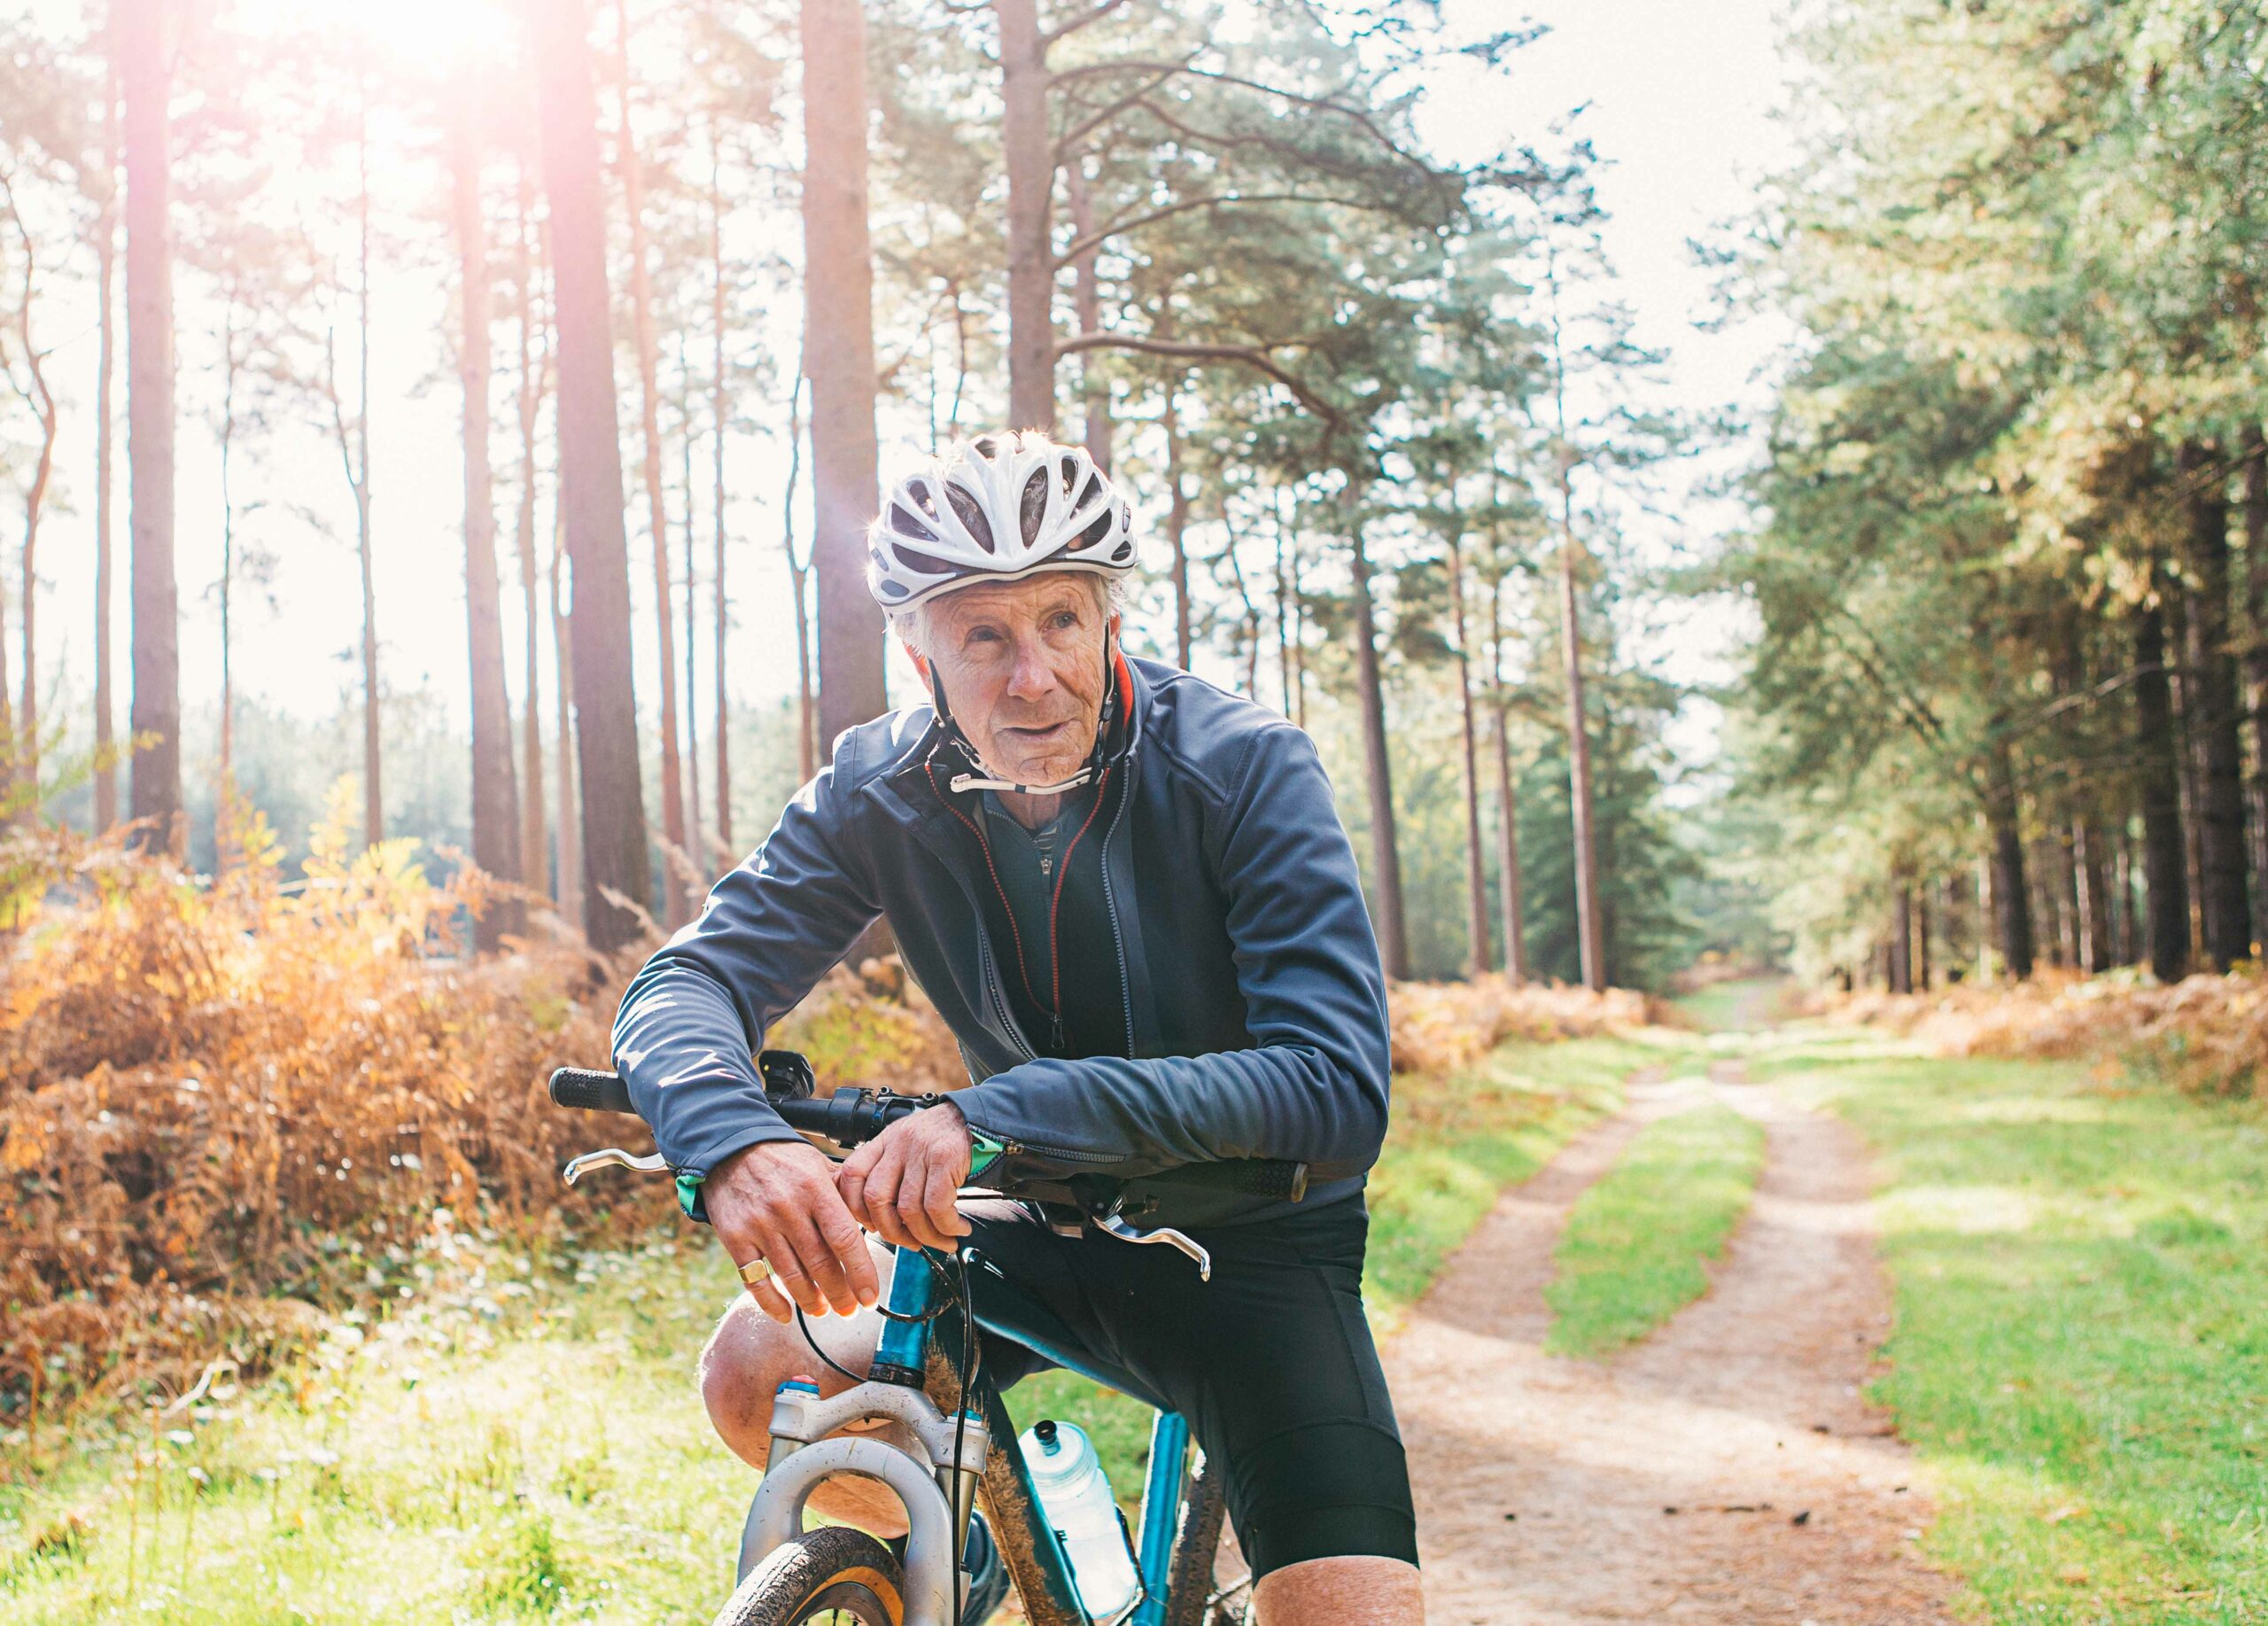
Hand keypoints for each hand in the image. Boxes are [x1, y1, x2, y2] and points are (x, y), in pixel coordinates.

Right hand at [705, 1139, 879, 1323]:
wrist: (730, 1148)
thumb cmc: (783, 1159)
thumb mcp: (818, 1163)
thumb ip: (844, 1191)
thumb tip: (874, 1221)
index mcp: (815, 1189)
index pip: (844, 1238)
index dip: (860, 1272)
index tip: (870, 1297)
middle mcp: (788, 1209)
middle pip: (820, 1264)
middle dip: (839, 1294)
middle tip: (849, 1311)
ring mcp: (760, 1225)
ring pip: (791, 1276)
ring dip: (810, 1301)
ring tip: (823, 1310)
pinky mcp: (735, 1238)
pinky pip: (755, 1281)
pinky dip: (772, 1303)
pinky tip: (786, 1314)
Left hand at [837, 1101, 972, 1253]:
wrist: (982, 1119)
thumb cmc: (946, 1139)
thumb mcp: (910, 1145)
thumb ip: (892, 1171)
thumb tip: (881, 1219)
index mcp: (885, 1140)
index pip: (851, 1175)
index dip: (856, 1208)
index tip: (873, 1226)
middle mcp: (899, 1142)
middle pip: (877, 1198)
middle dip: (893, 1232)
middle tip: (911, 1244)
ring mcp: (921, 1149)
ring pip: (909, 1209)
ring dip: (926, 1235)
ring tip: (943, 1241)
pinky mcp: (945, 1157)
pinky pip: (937, 1206)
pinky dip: (947, 1226)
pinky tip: (957, 1229)